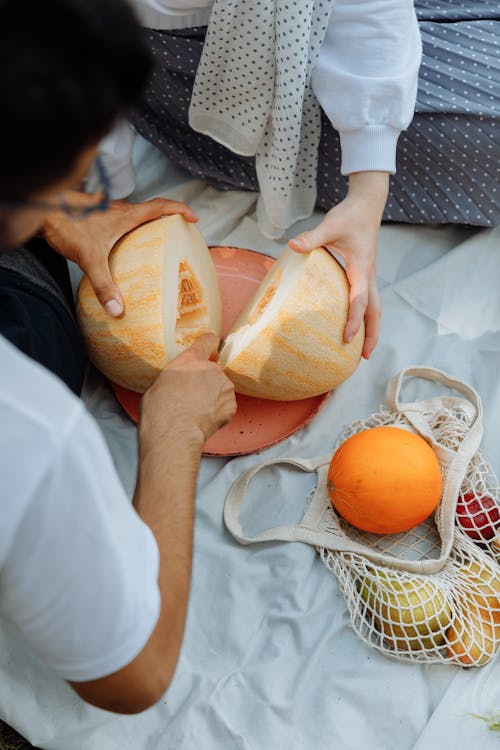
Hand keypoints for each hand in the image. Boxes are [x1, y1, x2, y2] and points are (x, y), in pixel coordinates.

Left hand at [42, 192, 197, 316]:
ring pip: (135, 215)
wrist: (41, 211)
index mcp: (126, 216)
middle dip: (169, 218)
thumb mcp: (89, 257)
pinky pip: (121, 223)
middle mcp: (119, 212)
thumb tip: (119, 310)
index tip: (194, 218)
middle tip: (179, 232)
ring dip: (150, 224)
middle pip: (151, 209)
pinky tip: (125, 249)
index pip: (161, 206)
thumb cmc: (66, 225)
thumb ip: (105, 284)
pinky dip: (131, 231)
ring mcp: (107, 214)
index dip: (180, 210)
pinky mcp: (95, 219)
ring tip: (157, 242)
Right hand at [139, 333, 236, 453]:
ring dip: (213, 396)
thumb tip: (176, 383)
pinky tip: (204, 419)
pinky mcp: (232, 405)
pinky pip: (226, 405)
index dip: (209, 344)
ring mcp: (224, 387)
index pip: (208, 340)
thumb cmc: (159, 410)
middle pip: (213, 369)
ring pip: (221, 388)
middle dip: (206, 380)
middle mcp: (212, 369)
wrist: (174, 433)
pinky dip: (219, 412)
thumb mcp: (159, 383)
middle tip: (192, 396)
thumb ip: (175, 376)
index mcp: (191, 360)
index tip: (209, 349)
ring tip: (197, 411)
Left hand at [288, 171, 388, 358]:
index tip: (347, 338)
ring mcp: (368, 276)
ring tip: (364, 350)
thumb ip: (311, 238)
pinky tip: (355, 325)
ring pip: (375, 308)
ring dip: (372, 328)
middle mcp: (368, 276)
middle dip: (371, 334)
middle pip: (375, 311)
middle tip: (365, 357)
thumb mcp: (330, 226)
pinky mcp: (364, 274)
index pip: (360, 301)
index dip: (354, 320)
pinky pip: (368, 300)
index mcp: (361, 269)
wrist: (366, 205)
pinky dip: (366, 316)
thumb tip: (292, 245)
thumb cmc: (348, 216)